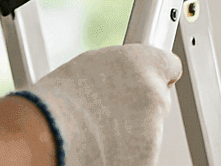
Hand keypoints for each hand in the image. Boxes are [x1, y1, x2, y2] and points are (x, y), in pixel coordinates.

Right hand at [22, 44, 181, 165]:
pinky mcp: (147, 159)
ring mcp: (154, 132)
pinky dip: (125, 152)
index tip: (151, 77)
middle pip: (157, 100)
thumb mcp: (90, 67)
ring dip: (130, 130)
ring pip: (148, 130)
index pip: (170, 65)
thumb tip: (120, 78)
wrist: (50, 136)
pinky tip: (100, 145)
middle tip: (109, 109)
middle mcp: (155, 96)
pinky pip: (139, 153)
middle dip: (139, 105)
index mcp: (144, 64)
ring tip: (96, 129)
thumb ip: (117, 71)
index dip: (157, 73)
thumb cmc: (60, 100)